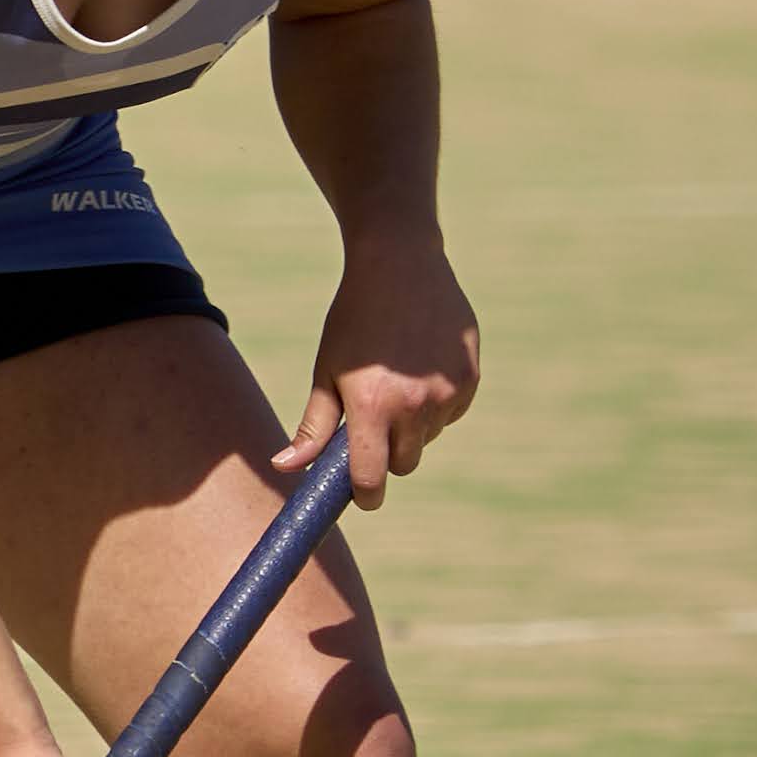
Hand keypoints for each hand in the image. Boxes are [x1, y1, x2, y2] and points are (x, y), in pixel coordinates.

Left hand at [274, 235, 480, 506]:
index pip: (372, 479)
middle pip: (404, 464)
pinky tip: (421, 366)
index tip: (361, 493)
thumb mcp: (327, 370)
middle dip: (387, 453)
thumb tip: (285, 468)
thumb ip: (312, 427)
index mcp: (372, 406)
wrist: (401, 263)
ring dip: (412, 425)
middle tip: (373, 419)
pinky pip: (451, 413)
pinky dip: (436, 403)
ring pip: (428, 437)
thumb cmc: (354, 318)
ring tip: (396, 379)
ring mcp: (448, 393)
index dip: (365, 494)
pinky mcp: (470, 380)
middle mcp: (415, 405)